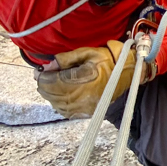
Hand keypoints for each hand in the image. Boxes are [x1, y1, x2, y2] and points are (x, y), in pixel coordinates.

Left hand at [35, 41, 155, 117]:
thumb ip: (65, 58)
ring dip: (51, 92)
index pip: (50, 82)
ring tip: (55, 82)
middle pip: (49, 93)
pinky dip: (58, 102)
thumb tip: (48, 65)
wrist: (126, 73)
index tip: (41, 69)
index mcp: (80, 81)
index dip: (42, 75)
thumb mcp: (86, 53)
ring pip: (54, 102)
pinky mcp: (85, 112)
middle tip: (47, 73)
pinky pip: (63, 110)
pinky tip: (62, 93)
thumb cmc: (106, 60)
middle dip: (45, 83)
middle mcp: (79, 97)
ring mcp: (82, 107)